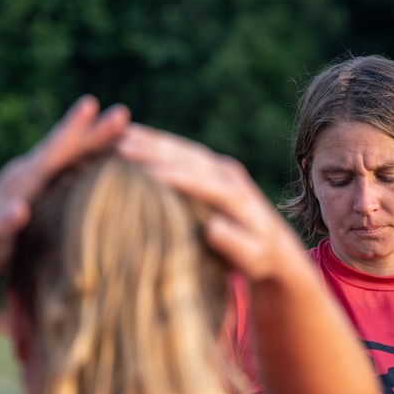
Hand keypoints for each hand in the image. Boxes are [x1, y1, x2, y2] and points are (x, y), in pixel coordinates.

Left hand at [0, 96, 129, 281]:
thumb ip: (2, 225)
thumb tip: (19, 208)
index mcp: (21, 182)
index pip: (53, 152)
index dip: (73, 131)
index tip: (93, 107)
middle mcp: (27, 173)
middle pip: (65, 147)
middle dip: (93, 130)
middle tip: (122, 112)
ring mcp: (32, 180)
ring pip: (67, 154)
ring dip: (92, 140)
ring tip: (121, 129)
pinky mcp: (36, 190)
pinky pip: (66, 168)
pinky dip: (86, 158)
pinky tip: (104, 159)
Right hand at [117, 123, 303, 281]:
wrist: (274, 244)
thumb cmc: (259, 258)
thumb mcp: (253, 257)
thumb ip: (236, 244)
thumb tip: (212, 228)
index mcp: (239, 197)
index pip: (205, 183)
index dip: (177, 178)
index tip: (147, 174)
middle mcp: (229, 175)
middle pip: (189, 158)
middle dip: (155, 151)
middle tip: (120, 146)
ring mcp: (220, 167)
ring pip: (182, 150)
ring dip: (151, 141)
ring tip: (118, 136)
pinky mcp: (211, 166)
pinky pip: (180, 150)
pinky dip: (156, 142)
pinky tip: (131, 137)